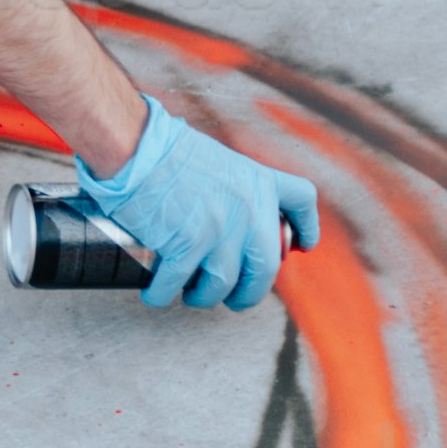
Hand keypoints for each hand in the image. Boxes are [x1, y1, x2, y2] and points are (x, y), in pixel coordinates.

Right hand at [74, 94, 320, 310]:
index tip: (303, 244)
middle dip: (248, 293)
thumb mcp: (221, 162)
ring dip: (205, 297)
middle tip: (235, 298)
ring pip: (223, 285)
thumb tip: (235, 220)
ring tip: (191, 294)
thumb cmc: (169, 150)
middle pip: (265, 269)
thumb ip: (237, 191)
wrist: (139, 149)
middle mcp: (249, 209)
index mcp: (259, 182)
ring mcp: (220, 230)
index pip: (301, 201)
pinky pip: (178, 284)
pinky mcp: (187, 245)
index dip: (307, 228)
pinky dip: (164, 294)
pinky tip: (157, 293)